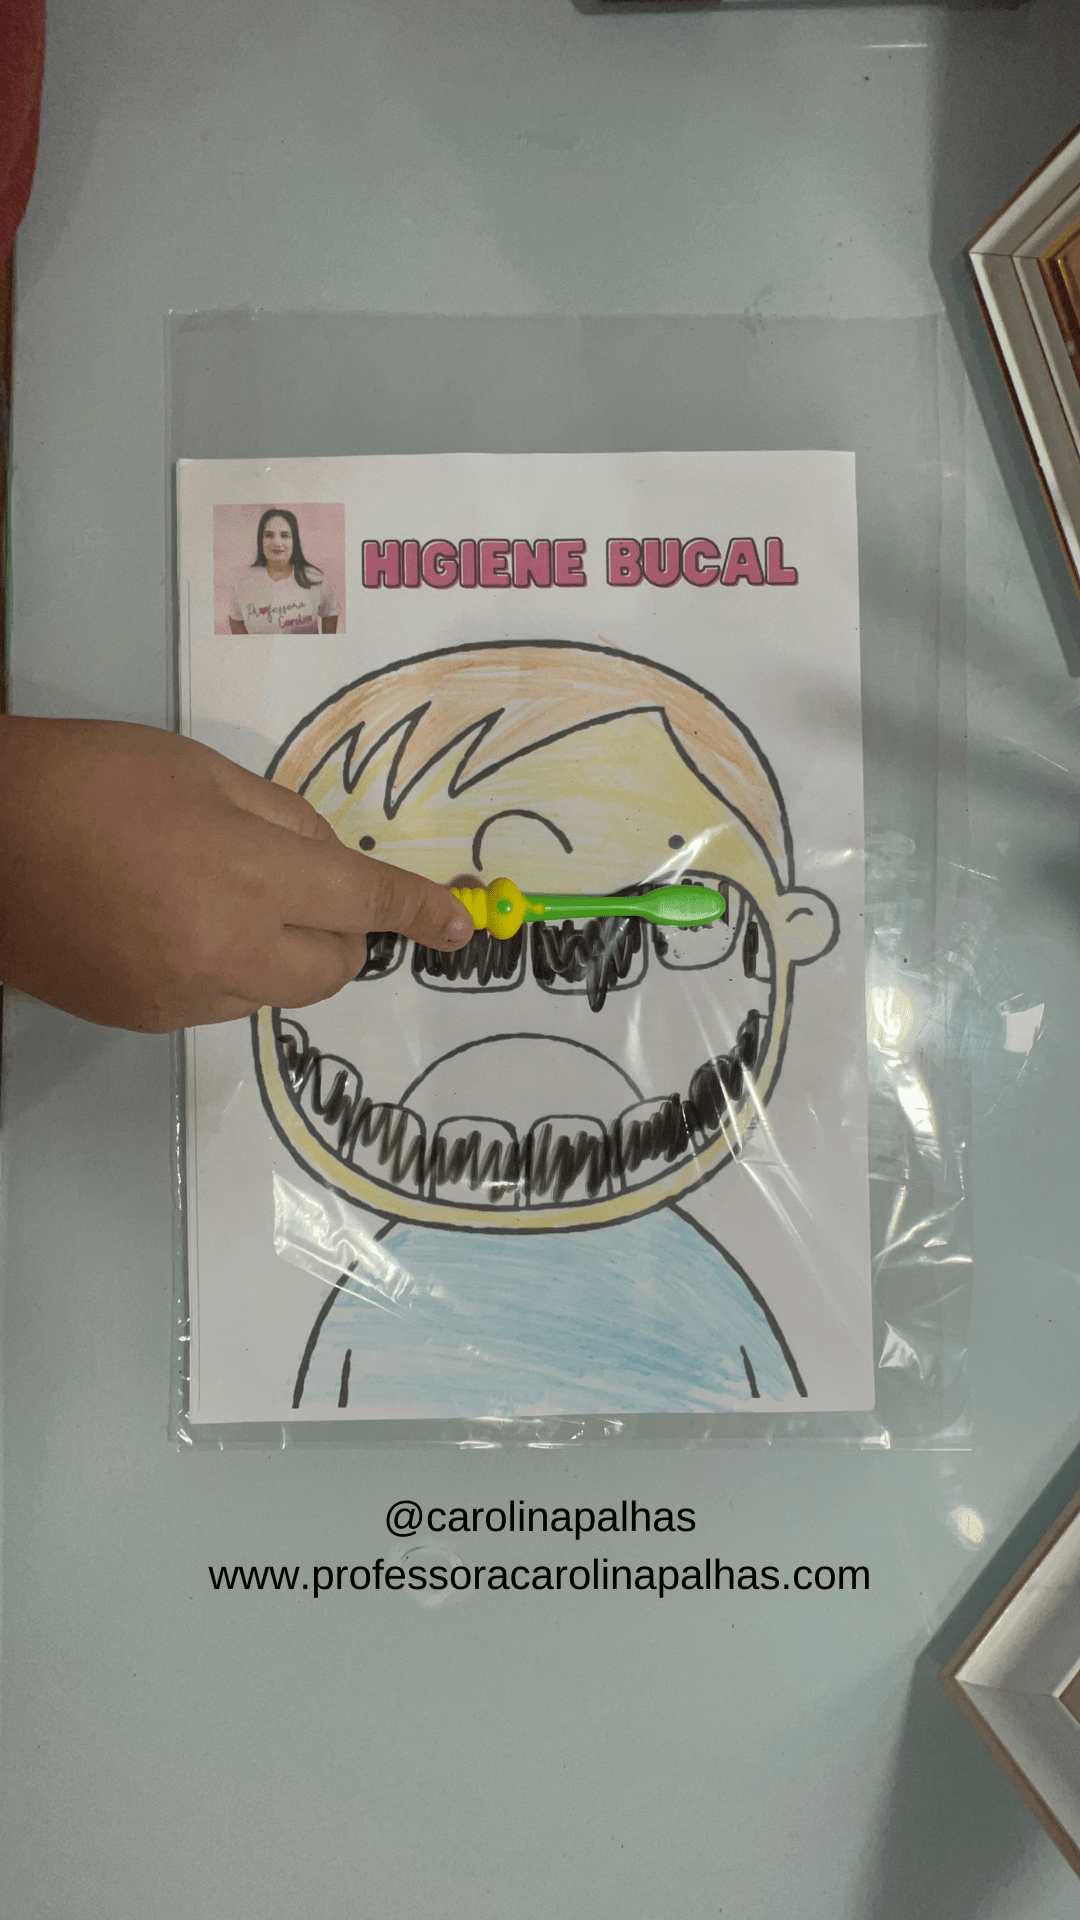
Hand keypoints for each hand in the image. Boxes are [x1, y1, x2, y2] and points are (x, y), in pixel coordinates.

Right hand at [0, 717, 474, 1030]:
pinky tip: (167, 920)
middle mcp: (226, 952)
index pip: (363, 901)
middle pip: (332, 967)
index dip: (418, 913)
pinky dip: (221, 967)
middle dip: (337, 929)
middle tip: (294, 881)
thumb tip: (334, 863)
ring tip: (204, 889)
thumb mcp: (201, 771)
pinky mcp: (143, 1020)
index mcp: (247, 875)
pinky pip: (219, 1002)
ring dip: (274, 948)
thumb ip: (284, 821)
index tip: (458, 927)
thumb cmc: (89, 779)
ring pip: (275, 989)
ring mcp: (182, 996)